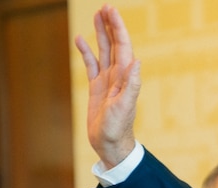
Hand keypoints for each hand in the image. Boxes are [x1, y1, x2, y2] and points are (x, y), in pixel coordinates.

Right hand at [74, 4, 139, 167]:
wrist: (111, 144)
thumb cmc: (119, 128)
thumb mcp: (125, 106)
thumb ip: (132, 84)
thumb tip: (137, 61)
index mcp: (125, 76)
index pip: (123, 46)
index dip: (117, 28)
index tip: (111, 11)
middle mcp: (118, 75)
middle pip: (114, 44)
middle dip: (110, 25)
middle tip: (105, 7)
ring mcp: (107, 80)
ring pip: (103, 51)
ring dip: (101, 33)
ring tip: (96, 16)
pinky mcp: (97, 88)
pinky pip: (91, 65)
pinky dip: (86, 52)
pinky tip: (80, 40)